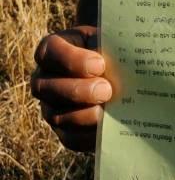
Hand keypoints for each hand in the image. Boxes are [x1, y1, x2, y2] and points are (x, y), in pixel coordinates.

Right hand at [31, 27, 111, 150]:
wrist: (120, 76)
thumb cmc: (112, 50)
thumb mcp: (109, 41)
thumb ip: (110, 45)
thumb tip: (125, 56)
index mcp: (54, 50)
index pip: (50, 51)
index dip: (72, 60)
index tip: (100, 64)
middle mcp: (45, 79)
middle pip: (47, 87)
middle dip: (78, 91)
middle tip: (106, 91)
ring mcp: (51, 107)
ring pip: (56, 116)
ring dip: (83, 115)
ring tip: (106, 112)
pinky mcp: (64, 130)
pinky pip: (70, 138)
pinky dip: (88, 135)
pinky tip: (106, 128)